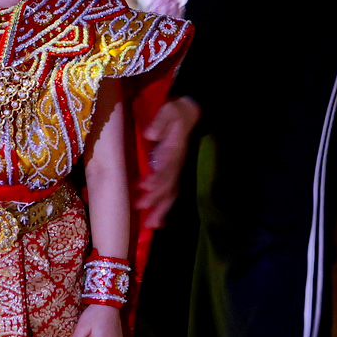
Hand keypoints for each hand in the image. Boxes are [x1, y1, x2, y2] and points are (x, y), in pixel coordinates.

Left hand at [136, 96, 199, 228]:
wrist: (191, 113)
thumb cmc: (176, 112)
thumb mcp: (169, 111)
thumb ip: (160, 122)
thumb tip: (150, 134)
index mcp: (174, 150)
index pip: (167, 169)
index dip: (157, 180)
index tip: (145, 189)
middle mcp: (176, 164)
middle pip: (170, 186)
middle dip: (158, 201)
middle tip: (146, 215)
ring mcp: (177, 169)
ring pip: (171, 193)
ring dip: (162, 209)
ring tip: (152, 225)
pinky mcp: (174, 171)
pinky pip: (171, 192)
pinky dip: (164, 206)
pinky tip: (157, 221)